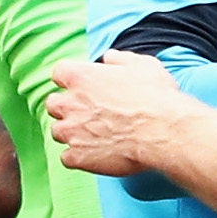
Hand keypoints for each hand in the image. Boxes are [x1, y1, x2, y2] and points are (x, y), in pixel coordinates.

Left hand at [46, 51, 189, 176]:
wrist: (163, 132)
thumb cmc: (155, 96)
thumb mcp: (142, 65)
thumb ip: (119, 59)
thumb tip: (109, 58)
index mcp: (80, 77)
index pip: (60, 73)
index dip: (71, 80)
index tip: (82, 86)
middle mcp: (69, 103)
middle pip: (53, 104)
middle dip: (67, 108)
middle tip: (88, 113)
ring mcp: (71, 132)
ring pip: (58, 132)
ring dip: (72, 133)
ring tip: (95, 136)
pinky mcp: (77, 157)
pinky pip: (67, 158)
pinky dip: (78, 157)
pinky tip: (96, 155)